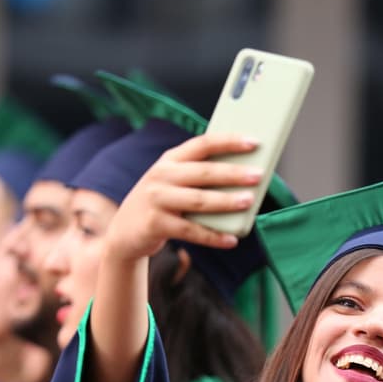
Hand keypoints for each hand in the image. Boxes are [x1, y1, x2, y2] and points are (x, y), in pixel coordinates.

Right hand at [105, 134, 261, 262]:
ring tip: (248, 202)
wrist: (124, 232)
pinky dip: (214, 236)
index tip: (254, 142)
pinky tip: (232, 240)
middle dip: (233, 173)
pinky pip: (191, 231)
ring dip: (226, 201)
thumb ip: (199, 177)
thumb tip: (244, 179)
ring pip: (198, 200)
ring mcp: (156, 200)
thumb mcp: (173, 182)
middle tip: (258, 175)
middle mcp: (161, 176)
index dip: (228, 141)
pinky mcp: (155, 225)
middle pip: (203, 172)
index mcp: (170, 160)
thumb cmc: (161, 204)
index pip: (202, 144)